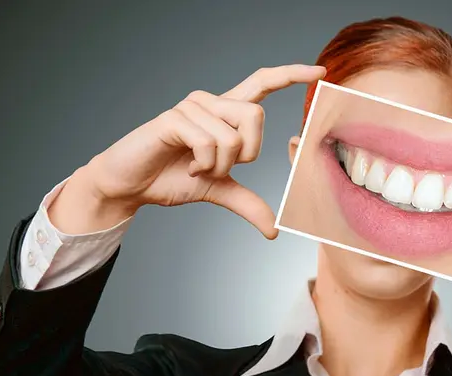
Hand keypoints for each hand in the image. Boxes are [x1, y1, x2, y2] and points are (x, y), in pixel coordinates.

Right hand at [49, 64, 325, 236]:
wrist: (131, 187)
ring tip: (197, 167)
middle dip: (246, 153)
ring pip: (233, 135)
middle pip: (256, 116)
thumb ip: (247, 202)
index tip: (320, 71)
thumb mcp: (218, 191)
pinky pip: (209, 142)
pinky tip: (186, 165)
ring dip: (219, 164)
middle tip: (219, 168)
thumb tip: (274, 229)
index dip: (291, 75)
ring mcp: (192, 107)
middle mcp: (210, 101)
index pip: (262, 82)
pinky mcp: (174, 118)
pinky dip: (203, 164)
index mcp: (225, 112)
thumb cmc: (171, 178)